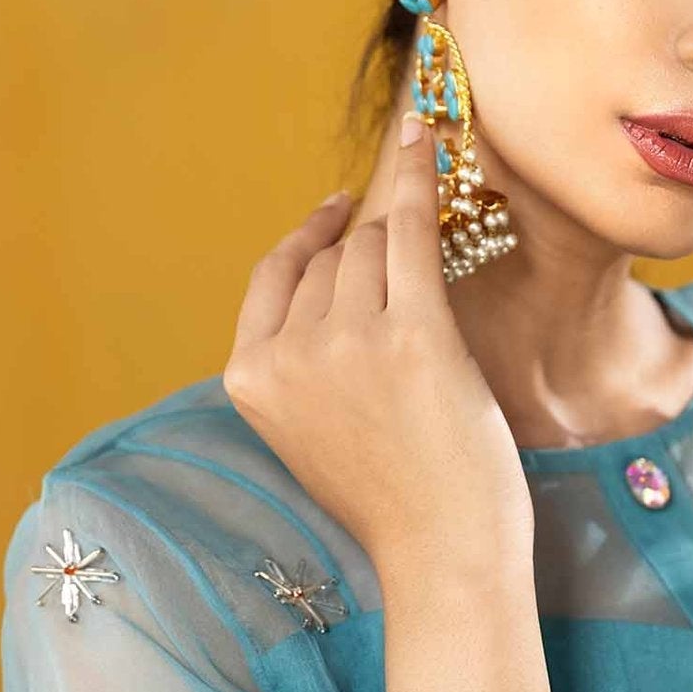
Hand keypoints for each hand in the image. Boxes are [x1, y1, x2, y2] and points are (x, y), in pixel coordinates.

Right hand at [223, 115, 533, 586]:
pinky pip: (410, 232)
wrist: (442, 554)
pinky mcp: (412, 333)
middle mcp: (288, 354)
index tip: (339, 209)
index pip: (275, 277)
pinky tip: (427, 137)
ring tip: (431, 310)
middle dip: (374, 264)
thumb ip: (300, 360)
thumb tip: (332, 259)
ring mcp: (346, 341)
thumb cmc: (394, 500)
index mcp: (249, 379)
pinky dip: (418, 178)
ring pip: (372, 248)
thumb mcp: (314, 431)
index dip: (310, 238)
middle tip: (412, 294)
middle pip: (331, 259)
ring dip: (405, 250)